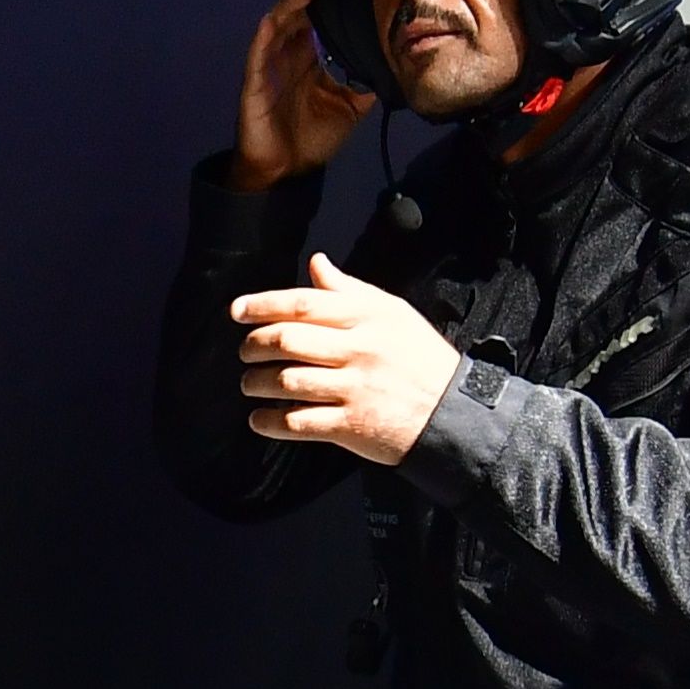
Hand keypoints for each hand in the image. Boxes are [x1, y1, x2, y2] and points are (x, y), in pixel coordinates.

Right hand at [230, 0, 373, 192]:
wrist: (284, 171)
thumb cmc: (311, 136)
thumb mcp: (351, 104)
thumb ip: (367, 77)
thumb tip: (395, 54)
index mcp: (310, 52)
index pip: (320, 8)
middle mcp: (289, 48)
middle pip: (299, 1)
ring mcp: (270, 59)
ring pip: (282, 14)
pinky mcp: (255, 76)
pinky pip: (263, 43)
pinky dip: (275, 24)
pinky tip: (287, 8)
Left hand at [235, 253, 458, 465]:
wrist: (452, 412)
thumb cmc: (419, 358)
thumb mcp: (392, 313)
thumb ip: (349, 290)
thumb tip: (316, 263)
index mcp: (366, 317)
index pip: (304, 304)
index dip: (263, 305)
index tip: (237, 311)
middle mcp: (359, 350)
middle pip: (288, 340)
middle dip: (254, 344)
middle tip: (245, 351)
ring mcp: (354, 389)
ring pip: (286, 381)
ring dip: (256, 383)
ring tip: (250, 383)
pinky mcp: (351, 425)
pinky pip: (297, 422)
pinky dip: (270, 422)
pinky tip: (260, 419)